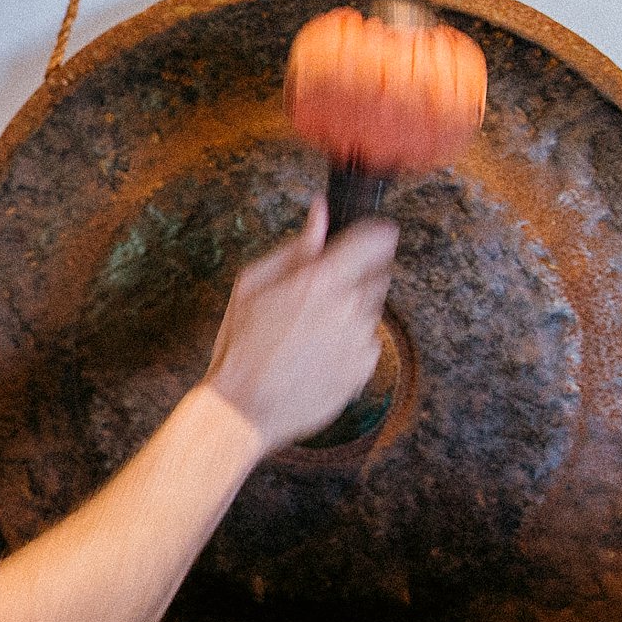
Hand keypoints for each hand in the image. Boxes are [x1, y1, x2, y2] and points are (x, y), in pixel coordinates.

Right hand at [201, 197, 396, 450]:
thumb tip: (320, 213)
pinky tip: (318, 351)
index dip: (375, 232)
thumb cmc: (241, 345)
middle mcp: (350, 310)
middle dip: (358, 272)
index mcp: (322, 281)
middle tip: (324, 287)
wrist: (245, 408)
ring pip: (372, 309)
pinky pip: (368, 342)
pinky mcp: (365, 369)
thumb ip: (295, 247)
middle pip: (380, 273)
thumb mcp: (253, 284)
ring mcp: (361, 342)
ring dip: (352, 309)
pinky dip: (350, 341)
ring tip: (311, 327)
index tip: (371, 232)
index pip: (377, 239)